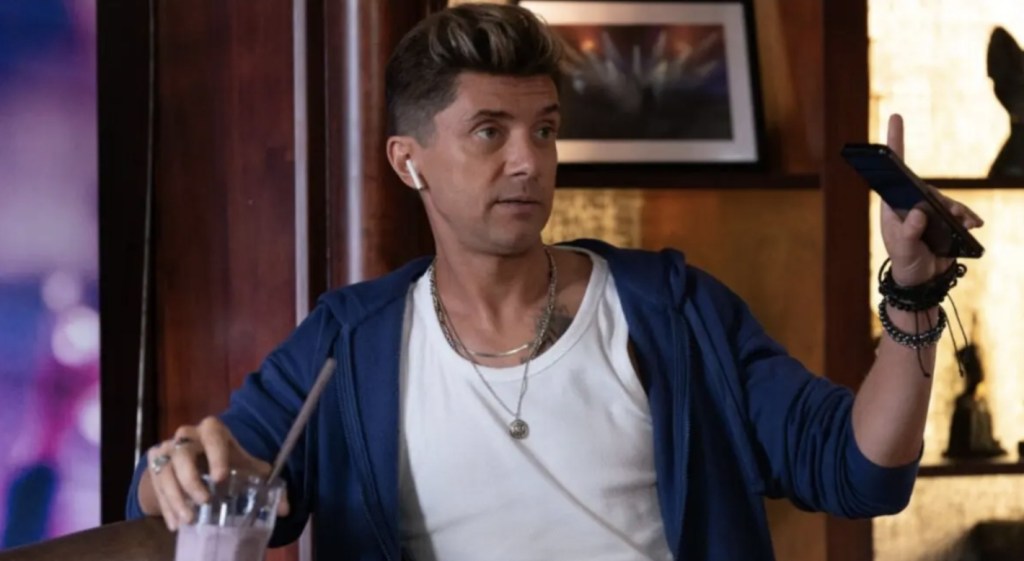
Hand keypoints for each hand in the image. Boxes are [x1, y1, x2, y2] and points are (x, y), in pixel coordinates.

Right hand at [142, 417, 289, 530]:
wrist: (193, 462)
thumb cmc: (225, 462)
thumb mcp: (245, 468)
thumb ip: (266, 483)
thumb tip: (285, 509)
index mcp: (213, 431)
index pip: (213, 435)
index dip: (216, 455)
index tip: (222, 479)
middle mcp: (187, 436)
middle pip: (183, 454)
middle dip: (192, 480)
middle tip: (205, 501)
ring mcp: (167, 448)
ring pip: (165, 471)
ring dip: (176, 497)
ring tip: (188, 519)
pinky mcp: (153, 464)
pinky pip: (156, 485)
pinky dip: (166, 506)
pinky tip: (176, 524)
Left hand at [880, 114, 984, 285]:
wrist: (922, 277)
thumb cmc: (905, 259)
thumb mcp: (903, 248)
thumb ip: (908, 233)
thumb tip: (918, 214)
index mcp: (893, 204)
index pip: (893, 170)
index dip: (893, 143)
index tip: (895, 117)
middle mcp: (911, 202)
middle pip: (927, 187)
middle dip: (940, 201)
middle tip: (945, 217)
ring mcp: (930, 209)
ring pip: (947, 201)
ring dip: (957, 212)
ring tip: (963, 226)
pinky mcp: (946, 219)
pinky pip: (960, 213)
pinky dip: (968, 218)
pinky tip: (973, 226)